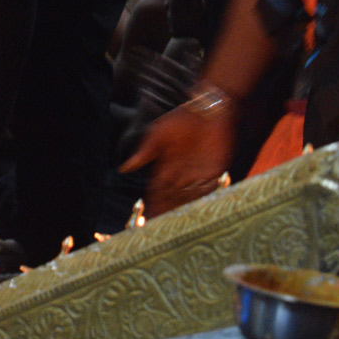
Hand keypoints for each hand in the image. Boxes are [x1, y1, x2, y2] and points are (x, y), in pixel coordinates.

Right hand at [120, 102, 235, 217]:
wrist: (206, 110)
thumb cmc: (179, 118)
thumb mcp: (157, 134)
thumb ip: (144, 153)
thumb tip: (124, 169)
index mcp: (165, 166)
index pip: (157, 191)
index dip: (152, 204)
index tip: (146, 217)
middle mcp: (180, 174)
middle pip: (172, 199)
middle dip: (167, 212)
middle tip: (161, 229)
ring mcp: (197, 174)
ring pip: (189, 198)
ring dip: (184, 211)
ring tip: (178, 226)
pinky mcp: (214, 171)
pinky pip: (209, 191)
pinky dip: (204, 201)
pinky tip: (200, 212)